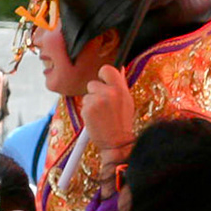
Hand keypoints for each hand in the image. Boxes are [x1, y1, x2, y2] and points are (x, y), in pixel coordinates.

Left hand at [84, 65, 136, 187]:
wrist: (117, 142)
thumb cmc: (122, 122)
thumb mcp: (126, 101)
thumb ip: (120, 85)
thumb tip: (119, 68)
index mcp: (121, 89)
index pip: (107, 69)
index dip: (103, 75)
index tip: (104, 83)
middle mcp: (109, 93)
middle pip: (93, 83)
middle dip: (96, 93)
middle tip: (104, 105)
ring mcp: (97, 101)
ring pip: (87, 95)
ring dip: (91, 103)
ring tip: (101, 114)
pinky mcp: (87, 109)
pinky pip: (83, 105)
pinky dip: (88, 111)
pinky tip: (96, 119)